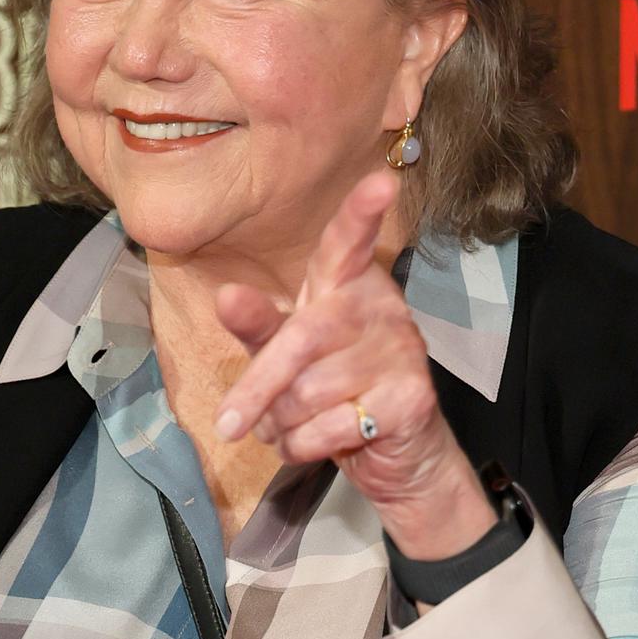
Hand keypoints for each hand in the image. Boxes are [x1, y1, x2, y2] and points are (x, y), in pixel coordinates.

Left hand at [212, 169, 495, 561]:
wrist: (395, 455)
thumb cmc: (334, 393)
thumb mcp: (287, 355)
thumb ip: (258, 326)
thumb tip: (227, 296)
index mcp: (347, 284)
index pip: (348, 243)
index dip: (361, 214)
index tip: (381, 183)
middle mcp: (379, 308)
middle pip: (302, 338)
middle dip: (257, 389)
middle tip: (226, 425)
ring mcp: (401, 351)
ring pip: (309, 392)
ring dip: (282, 425)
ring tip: (289, 428)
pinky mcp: (412, 398)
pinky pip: (331, 426)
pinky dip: (305, 447)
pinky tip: (315, 443)